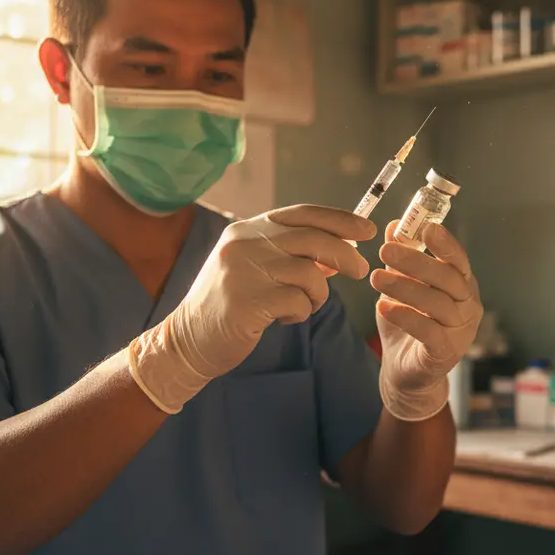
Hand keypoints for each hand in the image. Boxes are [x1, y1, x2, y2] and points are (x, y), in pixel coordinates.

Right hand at [128, 205, 374, 413]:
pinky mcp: (247, 302)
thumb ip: (289, 254)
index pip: (302, 214)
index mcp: (247, 229)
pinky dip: (300, 312)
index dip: (339, 219)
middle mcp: (244, 243)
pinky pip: (297, 302)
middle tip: (361, 270)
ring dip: (317, 294)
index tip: (366, 230)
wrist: (188, 340)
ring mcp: (243, 271)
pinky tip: (285, 319)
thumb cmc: (230, 304)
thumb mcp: (255, 268)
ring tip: (304, 306)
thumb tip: (338, 249)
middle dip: (345, 255)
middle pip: (313, 239)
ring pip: (309, 273)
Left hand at [370, 221, 482, 420]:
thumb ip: (401, 259)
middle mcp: (468, 306)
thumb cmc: (408, 324)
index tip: (426, 228)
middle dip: (416, 262)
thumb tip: (394, 225)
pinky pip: (429, 331)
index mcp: (462, 286)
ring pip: (438, 304)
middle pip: (448, 278)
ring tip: (376, 277)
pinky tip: (382, 307)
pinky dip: (405, 317)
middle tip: (385, 250)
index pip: (459, 259)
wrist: (405, 372)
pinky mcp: (446, 353)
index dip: (445, 243)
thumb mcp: (401, 286)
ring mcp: (461, 331)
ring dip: (405, 288)